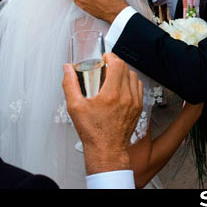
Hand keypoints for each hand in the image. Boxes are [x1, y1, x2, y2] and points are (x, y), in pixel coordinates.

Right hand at [62, 52, 142, 173]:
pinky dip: (131, 83)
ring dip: (124, 73)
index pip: (118, 65)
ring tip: (113, 77)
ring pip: (133, 76)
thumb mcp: (74, 107)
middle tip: (106, 67)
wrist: (106, 149)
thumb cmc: (92, 131)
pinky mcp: (138, 107)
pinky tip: (121, 87)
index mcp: (111, 94)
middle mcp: (126, 96)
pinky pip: (138, 87)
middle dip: (116, 64)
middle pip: (126, 68)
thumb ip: (70, 84)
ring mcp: (135, 102)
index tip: (105, 58)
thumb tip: (67, 69)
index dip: (111, 57)